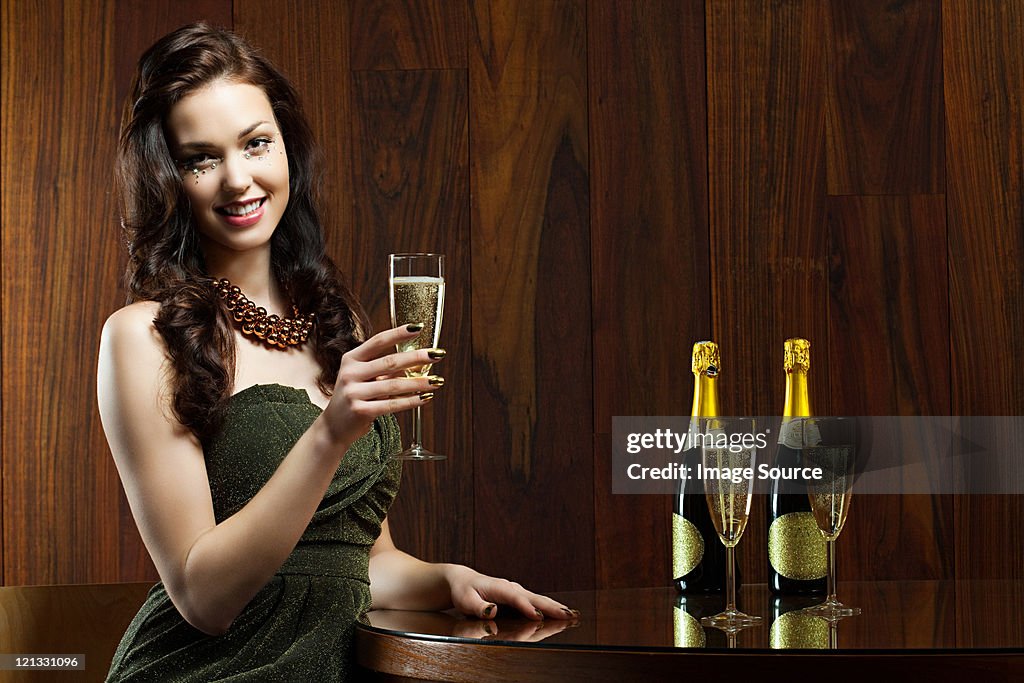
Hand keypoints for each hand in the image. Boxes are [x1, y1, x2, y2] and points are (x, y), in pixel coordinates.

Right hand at [322, 324, 443, 446]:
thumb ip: (387, 370)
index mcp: (351, 359)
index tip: (418, 327)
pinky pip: (392, 404)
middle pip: (390, 362)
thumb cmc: (354, 398)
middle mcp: (350, 373)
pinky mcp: (360, 411)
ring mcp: (353, 392)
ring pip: (394, 385)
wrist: (334, 427)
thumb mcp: (365, 379)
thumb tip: (418, 363)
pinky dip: (412, 401)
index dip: (398, 333)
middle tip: (437, 354)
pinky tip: (425, 397)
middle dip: (417, 357)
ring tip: (437, 380)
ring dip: (419, 382)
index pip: (378, 341)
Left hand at [445, 565, 579, 621]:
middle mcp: (511, 588)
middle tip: (569, 615)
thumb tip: (491, 611)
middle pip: (534, 598)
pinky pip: (537, 602)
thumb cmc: (464, 591)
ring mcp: (517, 591)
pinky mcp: (519, 596)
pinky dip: (550, 607)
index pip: (516, 598)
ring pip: (539, 599)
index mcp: (499, 588)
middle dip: (552, 607)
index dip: (527, 608)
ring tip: (572, 615)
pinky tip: (561, 613)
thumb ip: (478, 607)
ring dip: (555, 607)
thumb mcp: (465, 600)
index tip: (539, 617)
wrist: (464, 580)